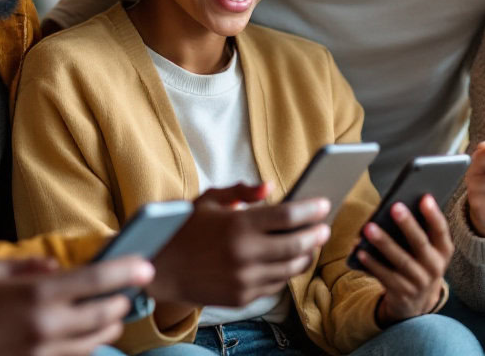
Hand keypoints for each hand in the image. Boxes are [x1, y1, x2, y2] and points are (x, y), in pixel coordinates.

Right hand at [0, 255, 152, 355]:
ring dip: (108, 328)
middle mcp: (46, 326)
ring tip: (111, 315)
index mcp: (36, 294)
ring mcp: (43, 353)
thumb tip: (56, 268)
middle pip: (104, 316)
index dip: (126, 271)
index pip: (96, 280)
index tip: (146, 266)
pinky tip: (84, 337)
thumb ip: (28, 265)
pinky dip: (86, 347)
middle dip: (121, 303)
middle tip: (127, 293)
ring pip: (94, 343)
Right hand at [147, 183, 330, 308]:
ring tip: (310, 244)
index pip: (288, 217)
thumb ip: (242, 191)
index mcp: (237, 225)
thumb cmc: (184, 229)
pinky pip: (275, 284)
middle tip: (324, 226)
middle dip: (316, 234)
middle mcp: (244, 254)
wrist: (160, 270)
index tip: (324, 204)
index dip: (311, 210)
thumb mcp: (208, 200)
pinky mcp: (242, 297)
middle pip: (296, 244)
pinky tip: (289, 261)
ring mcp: (244, 279)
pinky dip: (286, 271)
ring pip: (290, 268)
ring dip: (306, 255)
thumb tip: (270, 187)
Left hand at [354, 195, 451, 325]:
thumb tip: (394, 208)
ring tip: (369, 228)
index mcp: (443, 251)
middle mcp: (435, 267)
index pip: (441, 231)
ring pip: (401, 261)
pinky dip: (372, 264)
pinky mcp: (402, 293)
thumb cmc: (418, 263)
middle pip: (420, 244)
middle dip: (408, 225)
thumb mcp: (426, 250)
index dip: (434, 215)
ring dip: (384, 243)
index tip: (425, 198)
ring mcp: (419, 282)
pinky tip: (361, 252)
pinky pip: (385, 277)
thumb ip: (418, 232)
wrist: (417, 302)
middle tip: (395, 206)